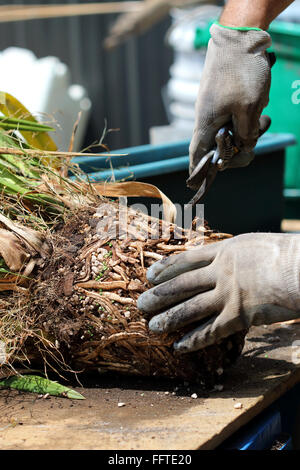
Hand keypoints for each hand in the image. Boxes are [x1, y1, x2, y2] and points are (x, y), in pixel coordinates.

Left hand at [137, 234, 299, 352]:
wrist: (299, 268)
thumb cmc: (283, 254)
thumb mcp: (252, 244)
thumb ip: (234, 254)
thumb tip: (222, 258)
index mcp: (223, 251)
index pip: (186, 259)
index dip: (165, 268)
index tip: (149, 275)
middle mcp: (220, 272)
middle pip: (181, 284)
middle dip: (159, 295)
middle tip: (141, 304)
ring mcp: (228, 294)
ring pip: (190, 308)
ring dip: (169, 318)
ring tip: (152, 326)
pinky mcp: (239, 316)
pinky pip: (211, 331)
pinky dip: (193, 340)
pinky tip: (178, 346)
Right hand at [189, 23, 271, 173]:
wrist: (239, 37)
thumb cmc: (241, 72)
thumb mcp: (249, 108)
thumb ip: (245, 134)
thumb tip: (243, 148)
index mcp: (206, 123)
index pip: (196, 154)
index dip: (197, 171)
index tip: (196, 185)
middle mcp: (206, 117)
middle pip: (218, 145)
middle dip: (238, 147)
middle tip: (253, 140)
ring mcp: (214, 106)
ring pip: (230, 130)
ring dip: (247, 129)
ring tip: (262, 115)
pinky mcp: (223, 97)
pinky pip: (235, 116)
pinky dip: (247, 117)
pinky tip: (260, 106)